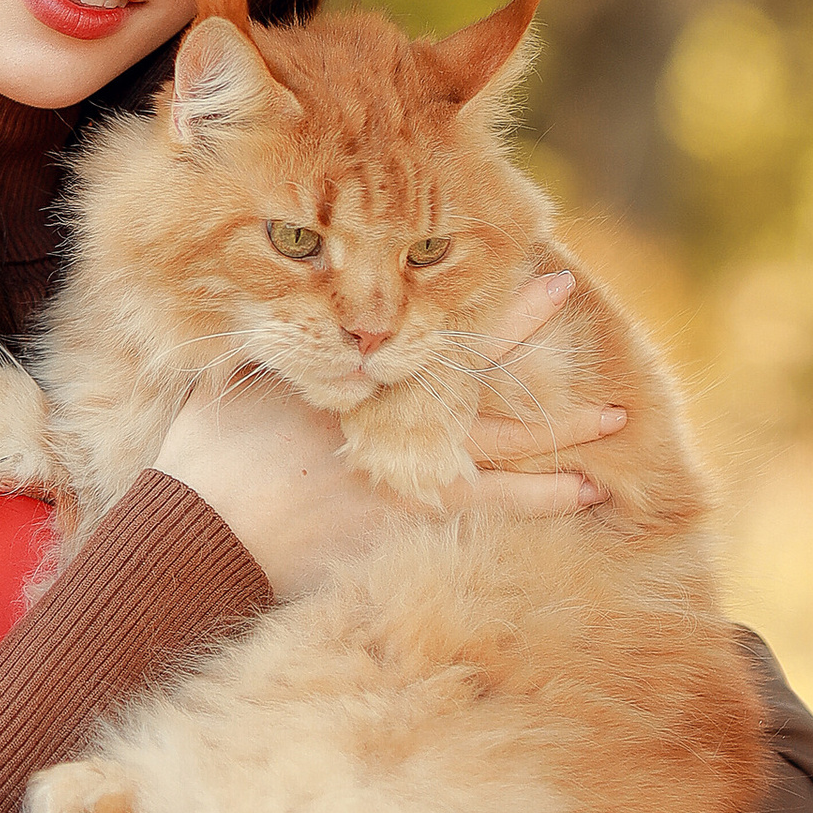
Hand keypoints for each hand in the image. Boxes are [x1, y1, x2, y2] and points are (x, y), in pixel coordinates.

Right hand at [152, 269, 628, 595]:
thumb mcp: (233, 379)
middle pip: (477, 371)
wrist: (200, 535)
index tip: (543, 277)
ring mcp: (404, 471)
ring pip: (501, 447)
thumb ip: (268, 347)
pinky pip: (490, 506)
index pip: (441, 330)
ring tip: (613, 420)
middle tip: (566, 296)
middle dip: (524, 331)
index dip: (495, 309)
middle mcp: (390, 417)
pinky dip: (538, 499)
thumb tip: (274, 303)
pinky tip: (582, 493)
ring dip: (560, 430)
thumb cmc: (208, 456)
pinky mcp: (406, 520)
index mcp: (356, 378)